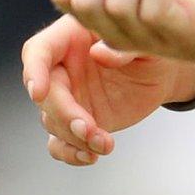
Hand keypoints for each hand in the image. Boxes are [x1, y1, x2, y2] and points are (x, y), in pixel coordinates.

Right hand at [21, 13, 194, 165]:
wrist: (160, 73)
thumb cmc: (148, 49)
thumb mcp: (143, 44)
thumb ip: (122, 47)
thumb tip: (98, 54)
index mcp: (70, 37)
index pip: (38, 50)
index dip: (34, 71)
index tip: (39, 93)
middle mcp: (62, 67)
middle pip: (45, 92)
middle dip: (64, 115)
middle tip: (88, 130)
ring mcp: (68, 97)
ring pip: (52, 121)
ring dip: (74, 138)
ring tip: (105, 143)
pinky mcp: (77, 122)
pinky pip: (60, 142)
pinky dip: (69, 153)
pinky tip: (91, 157)